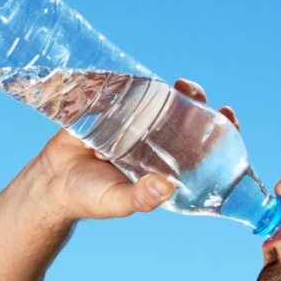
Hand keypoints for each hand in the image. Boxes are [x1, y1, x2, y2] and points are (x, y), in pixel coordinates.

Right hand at [27, 77, 240, 221]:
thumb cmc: (89, 198)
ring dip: (174, 90)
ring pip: (161, 101)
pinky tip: (146, 78)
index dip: (219, 130)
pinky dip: (139, 81)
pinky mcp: (110, 109)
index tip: (229, 115)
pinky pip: (129, 90)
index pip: (200, 146)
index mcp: (164, 165)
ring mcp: (133, 124)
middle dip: (198, 102)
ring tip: (180, 86)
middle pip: (185, 117)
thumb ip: (142, 197)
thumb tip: (169, 187)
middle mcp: (153, 142)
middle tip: (197, 94)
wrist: (51, 183)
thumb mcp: (118, 201)